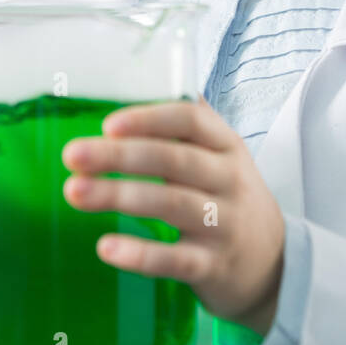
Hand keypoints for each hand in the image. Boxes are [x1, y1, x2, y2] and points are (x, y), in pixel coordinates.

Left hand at [61, 97, 285, 336]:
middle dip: (120, 156)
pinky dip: (140, 254)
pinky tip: (106, 247)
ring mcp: (224, 224)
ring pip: (171, 205)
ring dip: (119, 196)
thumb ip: (185, 124)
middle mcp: (228, 179)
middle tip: (73, 155)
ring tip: (75, 193)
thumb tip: (135, 79)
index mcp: (226, 144)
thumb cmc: (227, 196)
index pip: (191, 120)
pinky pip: (175, 259)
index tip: (108, 124)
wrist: (272, 261)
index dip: (149, 119)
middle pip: (174, 160)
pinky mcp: (213, 266)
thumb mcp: (220, 155)